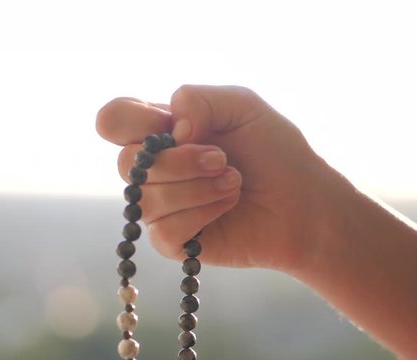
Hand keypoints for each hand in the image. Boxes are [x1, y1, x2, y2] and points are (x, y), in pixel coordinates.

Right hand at [96, 85, 329, 272]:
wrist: (304, 203)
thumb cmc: (275, 151)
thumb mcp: (242, 105)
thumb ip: (198, 99)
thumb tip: (171, 132)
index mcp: (161, 130)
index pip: (112, 120)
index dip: (131, 122)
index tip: (177, 128)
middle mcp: (154, 166)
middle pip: (125, 163)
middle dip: (179, 161)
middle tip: (221, 158)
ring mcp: (161, 205)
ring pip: (145, 198)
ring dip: (198, 188)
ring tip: (234, 182)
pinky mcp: (173, 240)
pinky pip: (164, 230)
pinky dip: (202, 214)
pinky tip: (227, 206)